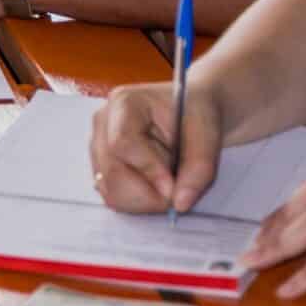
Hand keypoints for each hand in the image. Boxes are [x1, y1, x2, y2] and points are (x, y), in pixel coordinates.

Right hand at [88, 80, 223, 216]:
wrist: (190, 114)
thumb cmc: (195, 115)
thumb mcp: (207, 136)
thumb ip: (199, 169)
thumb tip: (180, 203)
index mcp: (125, 103)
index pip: (123, 143)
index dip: (148, 170)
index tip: (173, 188)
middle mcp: (104, 124)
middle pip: (111, 172)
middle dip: (147, 193)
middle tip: (176, 194)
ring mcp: (98, 147)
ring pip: (109, 190)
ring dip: (144, 199)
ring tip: (168, 183)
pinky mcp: (101, 167)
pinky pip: (112, 196)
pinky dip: (138, 201)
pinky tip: (155, 187)